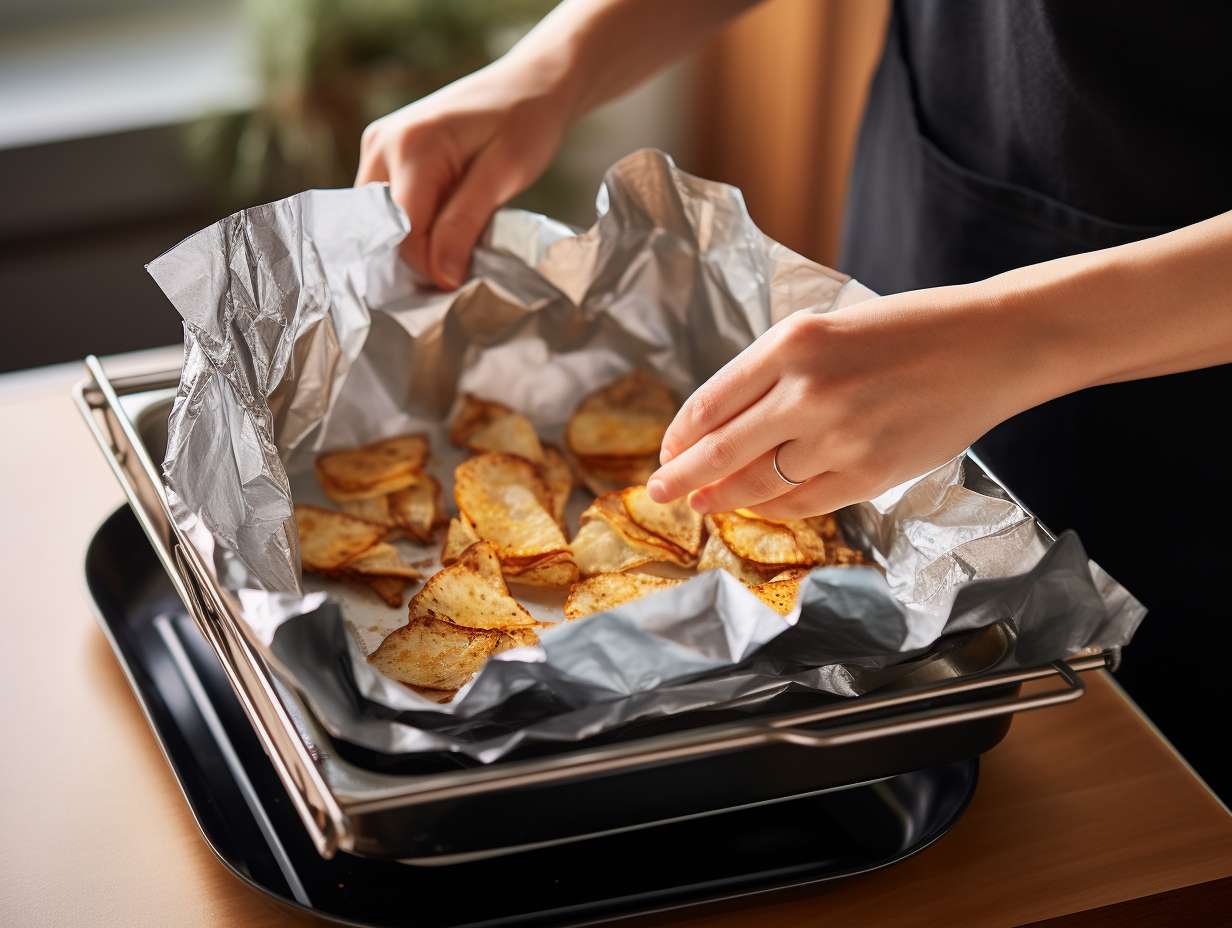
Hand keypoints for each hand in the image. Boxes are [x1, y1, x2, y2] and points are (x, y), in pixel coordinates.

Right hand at [356, 54, 575, 289]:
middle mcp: (381, 143)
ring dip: (415, 240)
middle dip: (419, 256)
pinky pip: (389, 205)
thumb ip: (465, 223)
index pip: (402, 233)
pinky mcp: (384, 152)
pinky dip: (414, 223)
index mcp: (410, 146)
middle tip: (460, 266)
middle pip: (384, 228)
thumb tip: (440, 276)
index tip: (462, 281)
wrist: (529, 84)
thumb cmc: (525, 122)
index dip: (430, 266)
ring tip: (456, 240)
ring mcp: (377, 146)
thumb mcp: (504, 175)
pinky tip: (445, 222)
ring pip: (382, 220)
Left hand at [647, 284, 1055, 518]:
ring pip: (758, 482)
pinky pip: (802, 502)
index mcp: (792, 342)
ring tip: (701, 505)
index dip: (681, 434)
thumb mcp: (830, 327)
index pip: (711, 402)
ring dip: (722, 498)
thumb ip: (776, 370)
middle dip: (681, 477)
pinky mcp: (869, 473)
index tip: (668, 449)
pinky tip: (756, 509)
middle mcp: (807, 390)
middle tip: (656, 493)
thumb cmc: (908, 329)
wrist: (991, 345)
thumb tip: (722, 423)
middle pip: (720, 450)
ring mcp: (838, 437)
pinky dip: (772, 508)